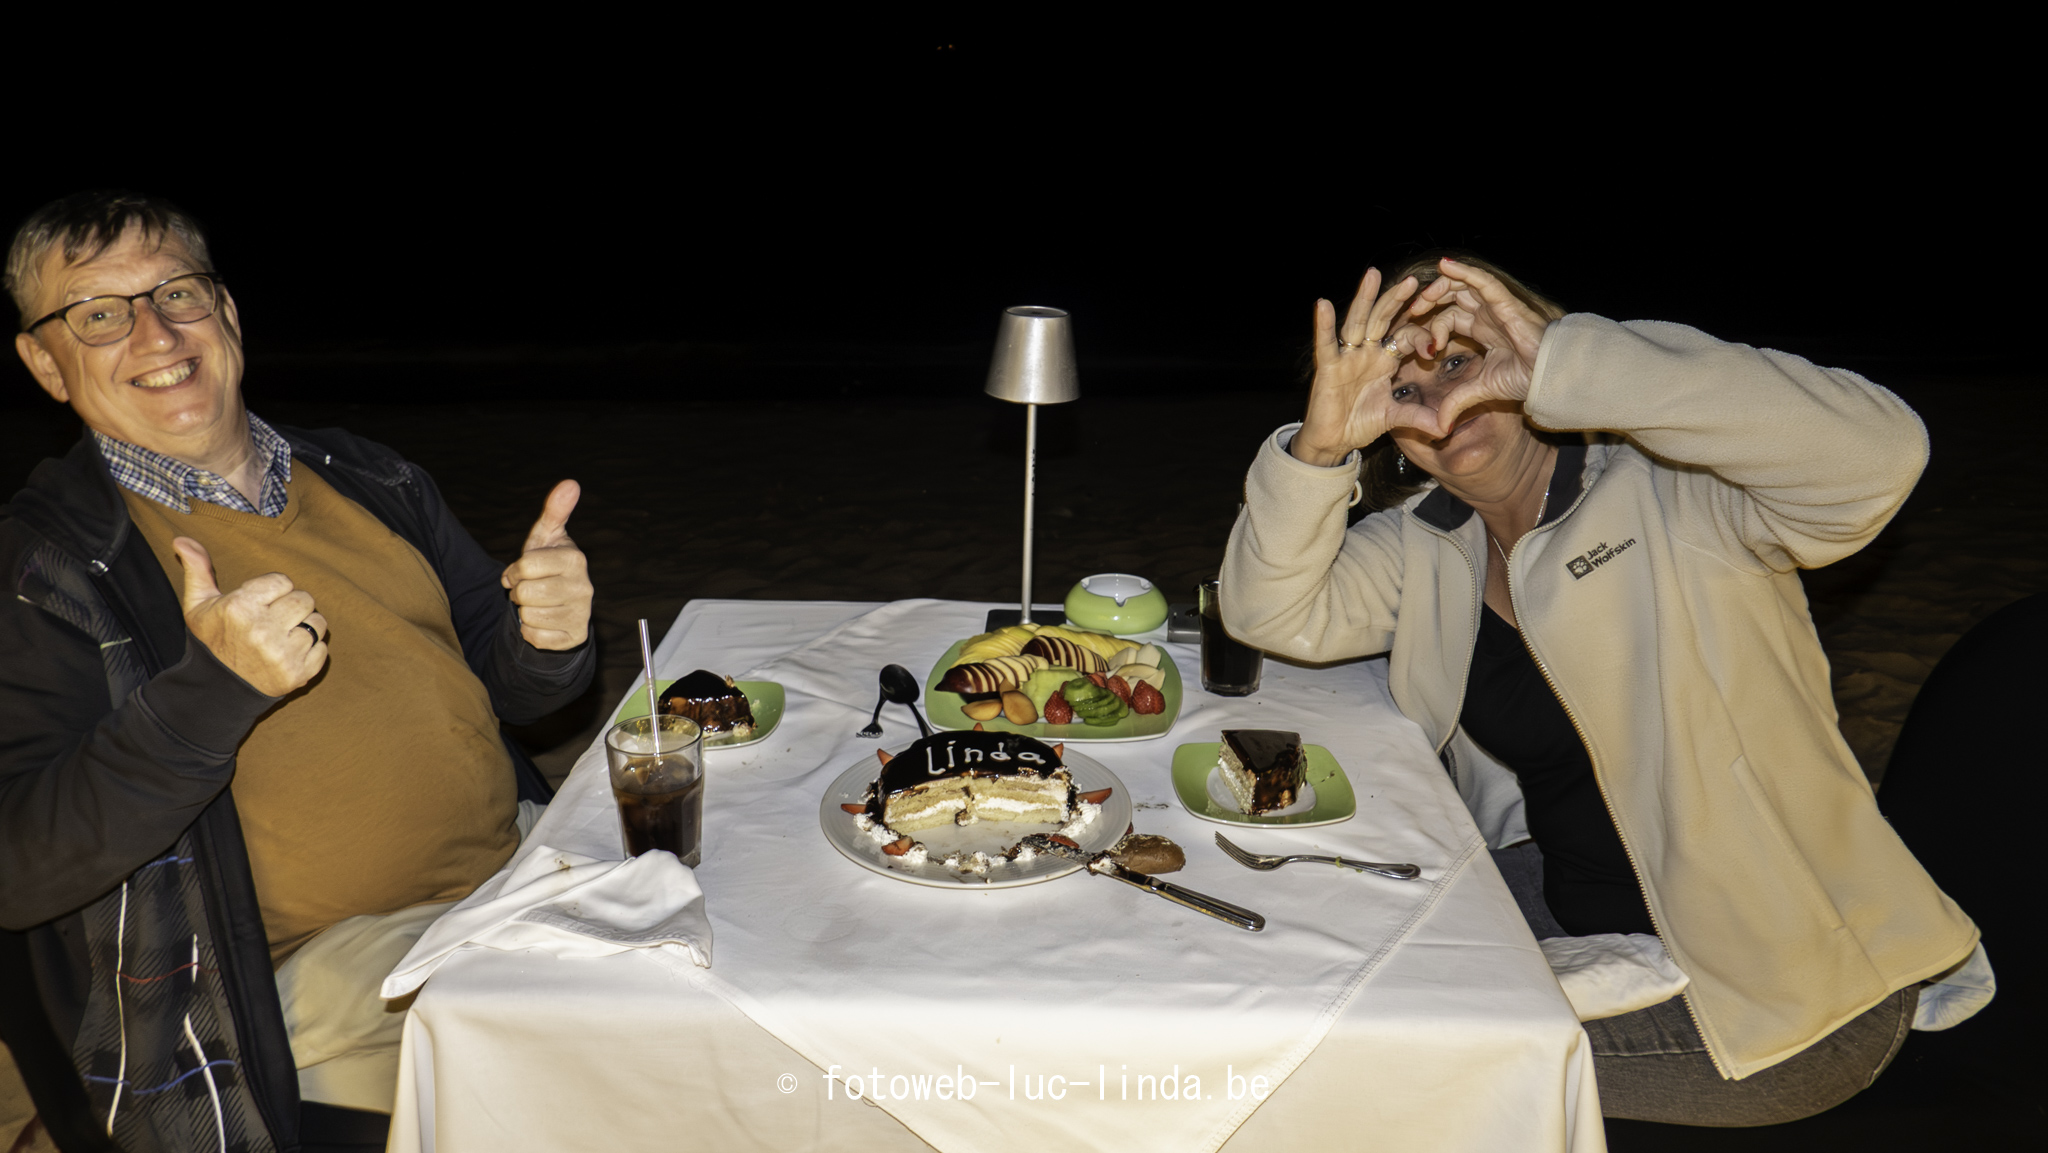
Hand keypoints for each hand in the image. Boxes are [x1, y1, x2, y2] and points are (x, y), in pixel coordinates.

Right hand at [175, 537, 327, 696]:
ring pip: (318, 623)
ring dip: (305, 627)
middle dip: (291, 606)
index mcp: (240, 608)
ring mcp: (282, 654)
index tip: (259, 604)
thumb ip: (197, 569)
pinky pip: (323, 648)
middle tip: (274, 619)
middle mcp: (262, 631)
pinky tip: (289, 653)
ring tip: (283, 636)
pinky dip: (312, 649)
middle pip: (305, 599)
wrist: (217, 688)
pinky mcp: (298, 674)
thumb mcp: (199, 605)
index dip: (273, 591)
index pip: (283, 581)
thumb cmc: (212, 640)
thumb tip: (182, 539)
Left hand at [501, 480, 591, 650]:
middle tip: (530, 589)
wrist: (563, 607)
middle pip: (525, 594)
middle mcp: (584, 587)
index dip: (515, 572)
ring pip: (529, 617)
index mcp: (575, 559)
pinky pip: (535, 637)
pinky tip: (543, 622)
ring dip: (525, 612)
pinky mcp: (575, 637)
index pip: (525, 567)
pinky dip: (532, 632)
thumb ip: (555, 511)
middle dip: (519, 593)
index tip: (522, 572)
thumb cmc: (549, 567)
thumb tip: (571, 483)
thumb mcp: (547, 538)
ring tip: (538, 604)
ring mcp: (581, 614)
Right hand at [1293, 268, 1446, 465]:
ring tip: (1373, 274)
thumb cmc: (1359, 423)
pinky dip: (1324, 325)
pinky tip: (1323, 305)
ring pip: (1358, 322)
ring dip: (1365, 298)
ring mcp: (1347, 357)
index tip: (1435, 346)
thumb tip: (1445, 428)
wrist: (1333, 441)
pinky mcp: (1328, 368)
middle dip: (1396, 299)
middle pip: (1383, 319)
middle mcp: (1367, 352)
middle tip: (1412, 279)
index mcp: (1385, 360)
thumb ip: (1418, 417)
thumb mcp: (1394, 418)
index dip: (1421, 336)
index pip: (1406, 336)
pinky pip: (1326, 344)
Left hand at [1398, 257, 1552, 436]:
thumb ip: (1456, 402)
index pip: (1448, 317)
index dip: (1430, 324)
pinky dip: (1464, 271)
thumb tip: (1439, 427)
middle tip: (1412, 312)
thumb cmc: (1523, 379)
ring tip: (1422, 297)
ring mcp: (1495, 306)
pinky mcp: (1504, 302)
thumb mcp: (1479, 390)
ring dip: (1439, 288)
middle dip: (1429, 301)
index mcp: (1481, 330)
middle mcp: (1486, 315)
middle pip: (1451, 297)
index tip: (1417, 340)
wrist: (1548, 377)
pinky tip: (1445, 265)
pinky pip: (1482, 281)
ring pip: (1462, 285)